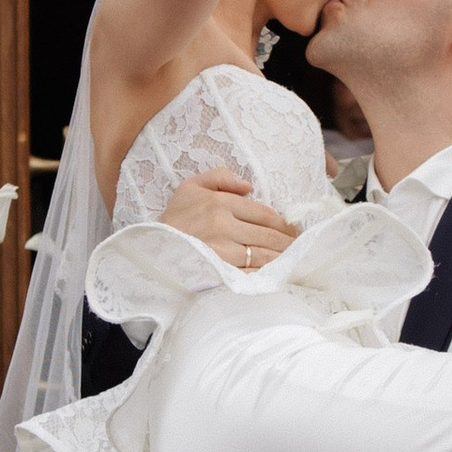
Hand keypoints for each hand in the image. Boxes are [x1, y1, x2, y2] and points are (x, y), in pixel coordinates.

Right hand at [157, 169, 297, 270]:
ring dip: (281, 258)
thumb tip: (249, 186)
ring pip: (262, 254)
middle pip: (267, 235)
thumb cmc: (173, 218)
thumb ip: (220, 177)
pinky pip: (250, 272)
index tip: (293, 229)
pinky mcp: (219, 269)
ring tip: (293, 259)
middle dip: (287, 241)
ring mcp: (222, 249)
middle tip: (299, 245)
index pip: (264, 213)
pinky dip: (265, 273)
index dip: (283, 223)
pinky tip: (275, 273)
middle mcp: (224, 224)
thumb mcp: (190, 187)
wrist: (152, 249)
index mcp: (221, 203)